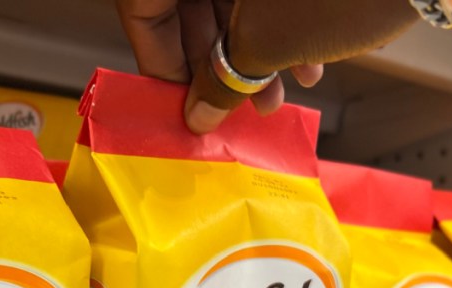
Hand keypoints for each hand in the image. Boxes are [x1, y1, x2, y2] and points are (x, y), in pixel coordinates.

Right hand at [116, 0, 415, 132]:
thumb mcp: (269, 40)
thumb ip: (222, 80)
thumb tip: (200, 112)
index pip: (140, 4)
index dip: (156, 58)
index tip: (179, 101)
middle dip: (215, 59)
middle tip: (237, 106)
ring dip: (254, 48)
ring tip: (282, 93)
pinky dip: (282, 19)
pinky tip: (311, 56)